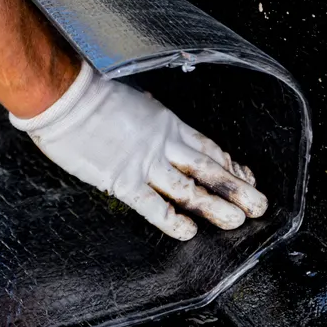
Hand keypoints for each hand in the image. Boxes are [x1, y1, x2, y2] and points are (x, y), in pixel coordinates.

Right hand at [11, 63, 266, 239]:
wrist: (66, 98)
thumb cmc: (90, 94)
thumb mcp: (131, 99)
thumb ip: (145, 113)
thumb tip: (149, 112)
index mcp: (166, 123)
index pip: (208, 148)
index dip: (231, 166)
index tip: (246, 178)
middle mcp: (164, 144)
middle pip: (210, 169)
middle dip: (237, 189)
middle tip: (260, 205)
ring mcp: (146, 163)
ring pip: (191, 188)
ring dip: (216, 206)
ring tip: (238, 221)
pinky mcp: (124, 180)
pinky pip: (154, 205)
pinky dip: (173, 219)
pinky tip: (189, 231)